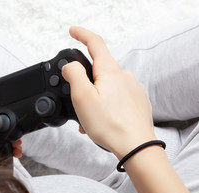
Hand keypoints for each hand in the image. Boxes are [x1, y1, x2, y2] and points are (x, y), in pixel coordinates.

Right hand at [62, 27, 155, 158]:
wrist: (135, 146)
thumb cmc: (110, 125)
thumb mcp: (82, 97)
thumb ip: (74, 74)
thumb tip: (70, 65)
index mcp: (110, 71)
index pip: (95, 42)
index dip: (81, 34)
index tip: (72, 31)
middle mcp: (124, 76)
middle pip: (98, 70)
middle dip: (84, 84)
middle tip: (76, 103)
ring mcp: (133, 88)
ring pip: (106, 87)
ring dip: (94, 99)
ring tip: (87, 120)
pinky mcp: (137, 101)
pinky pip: (116, 98)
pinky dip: (105, 106)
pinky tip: (100, 122)